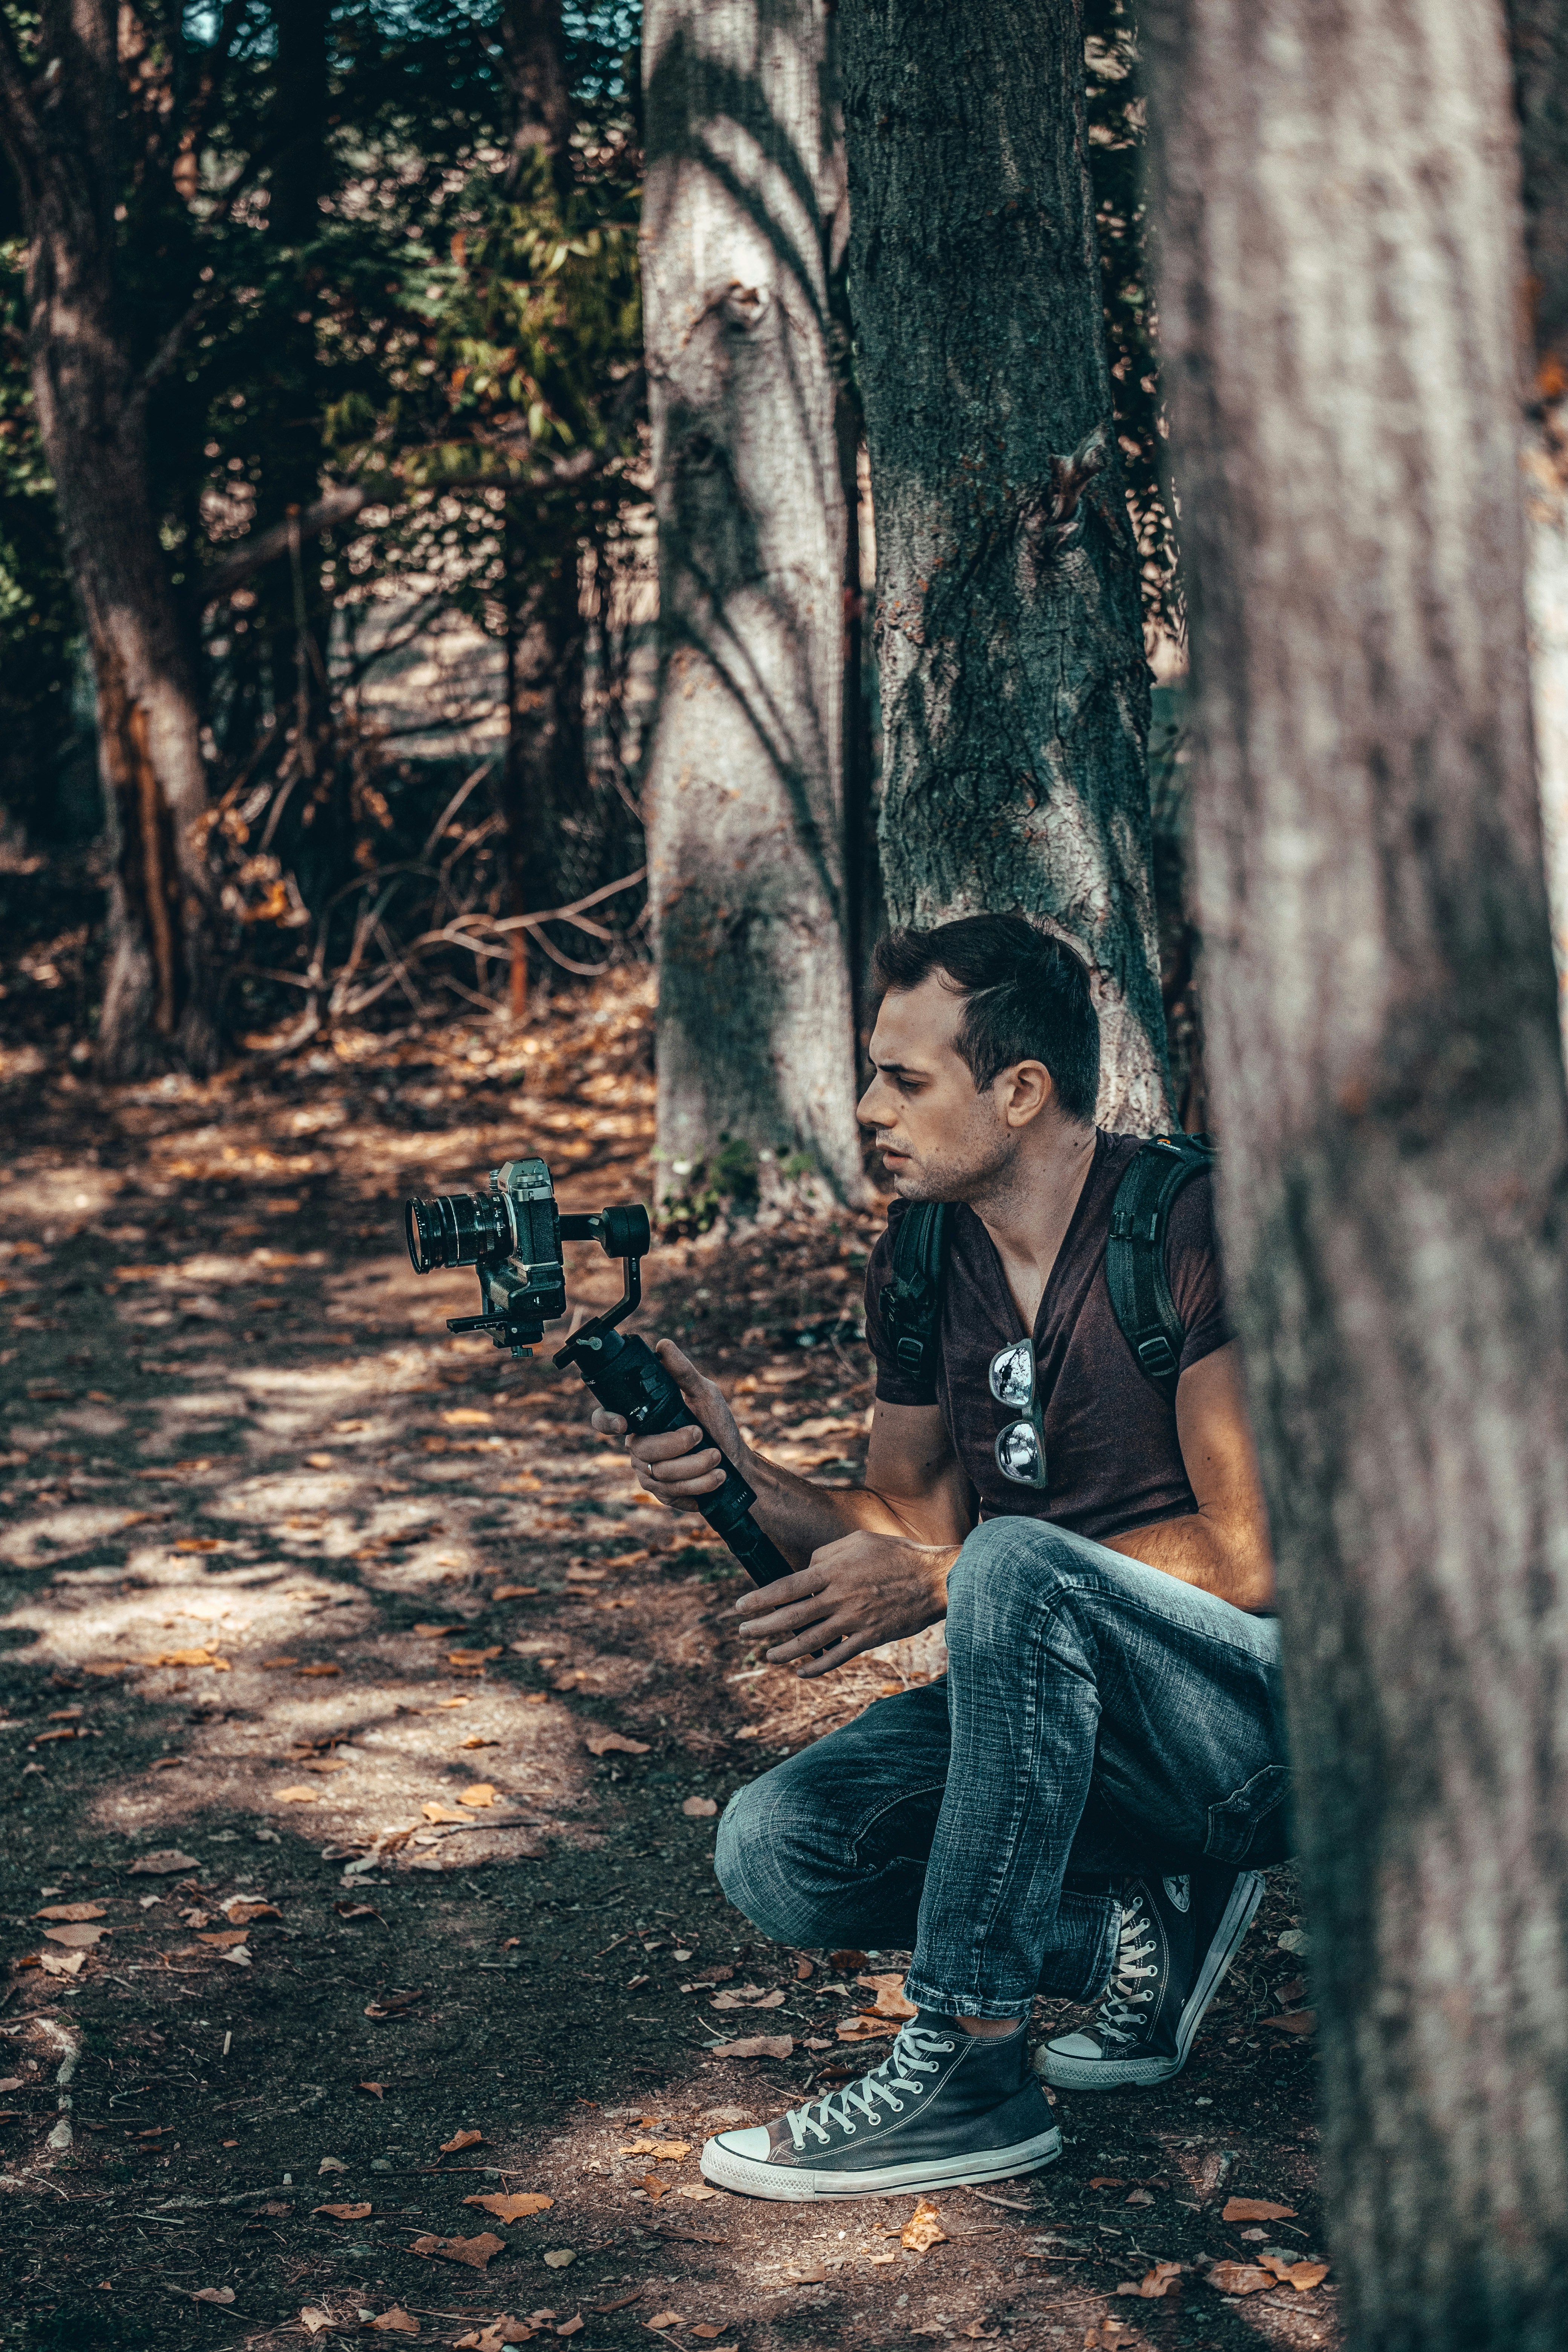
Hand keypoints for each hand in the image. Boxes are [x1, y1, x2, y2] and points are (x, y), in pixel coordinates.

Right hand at [588, 1337, 744, 1511]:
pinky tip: (716, 1478)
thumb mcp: (705, 1394)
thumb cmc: (718, 1426)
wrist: (737, 1464)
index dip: (607, 1422)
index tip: (624, 1424)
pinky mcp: (662, 1494)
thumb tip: (663, 1346)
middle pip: (642, 1449)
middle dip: (678, 1444)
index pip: (607, 1420)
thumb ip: (683, 1373)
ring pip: (660, 1473)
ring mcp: (648, 1472)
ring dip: (696, 1465)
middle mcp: (639, 1446)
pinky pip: (672, 1492)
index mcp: (643, 1420)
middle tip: (702, 1435)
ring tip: (717, 1458)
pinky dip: (700, 1484)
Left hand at [734, 1530, 956, 1678]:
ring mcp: (854, 1620)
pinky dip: (817, 1666)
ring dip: (784, 1651)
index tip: (741, 1607)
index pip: (786, 1587)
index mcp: (833, 1571)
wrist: (934, 1578)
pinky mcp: (870, 1637)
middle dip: (762, 1627)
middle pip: (791, 1617)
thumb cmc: (896, 1554)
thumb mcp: (858, 1540)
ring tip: (768, 1655)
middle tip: (744, 1634)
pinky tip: (802, 1671)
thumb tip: (805, 1570)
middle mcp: (839, 1597)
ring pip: (810, 1641)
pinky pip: (838, 1656)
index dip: (760, 1599)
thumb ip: (826, 1554)